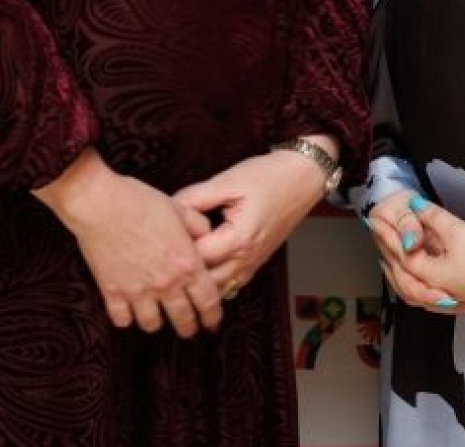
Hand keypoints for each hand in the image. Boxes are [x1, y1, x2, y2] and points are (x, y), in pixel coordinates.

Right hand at [32, 149, 221, 337]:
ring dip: (157, 322)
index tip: (213, 322)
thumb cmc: (141, 201)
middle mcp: (165, 283)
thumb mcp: (179, 208)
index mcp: (186, 262)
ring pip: (152, 325)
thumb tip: (207, 236)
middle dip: (189, 328)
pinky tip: (129, 310)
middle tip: (189, 329)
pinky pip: (122, 319)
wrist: (101, 203)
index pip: (208, 301)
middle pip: (183, 320)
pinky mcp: (112, 292)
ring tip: (158, 316)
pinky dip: (127, 318)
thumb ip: (197, 226)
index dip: (213, 316)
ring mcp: (137, 291)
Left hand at [173, 147, 325, 296]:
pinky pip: (229, 283)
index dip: (176, 247)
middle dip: (183, 269)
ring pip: (216, 289)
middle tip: (166, 252)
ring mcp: (252, 264)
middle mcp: (246, 259)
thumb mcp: (226, 181)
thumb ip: (194, 198)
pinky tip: (201, 266)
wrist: (302, 178)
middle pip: (203, 281)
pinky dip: (212, 279)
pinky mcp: (255, 262)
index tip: (163, 235)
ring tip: (179, 261)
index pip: (195, 258)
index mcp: (238, 240)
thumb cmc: (269, 176)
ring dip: (198, 279)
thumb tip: (169, 208)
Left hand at [372, 192, 464, 310]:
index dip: (388, 238)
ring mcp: (453, 296)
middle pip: (405, 279)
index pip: (402, 257)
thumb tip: (412, 204)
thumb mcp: (457, 230)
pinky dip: (421, 280)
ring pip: (419, 288)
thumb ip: (432, 217)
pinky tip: (425, 270)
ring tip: (395, 255)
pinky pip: (432, 291)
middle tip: (380, 239)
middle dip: (390, 257)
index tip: (376, 221)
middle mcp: (439, 292)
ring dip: (404, 272)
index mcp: (432, 278)